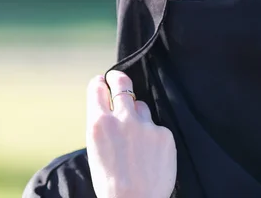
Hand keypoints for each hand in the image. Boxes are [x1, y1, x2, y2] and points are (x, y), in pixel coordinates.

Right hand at [86, 70, 176, 197]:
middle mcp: (122, 118)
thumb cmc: (111, 182)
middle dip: (118, 78)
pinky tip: (149, 155)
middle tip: (117, 78)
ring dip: (137, 116)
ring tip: (135, 140)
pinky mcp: (163, 133)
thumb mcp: (96, 150)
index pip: (97, 89)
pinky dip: (153, 137)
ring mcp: (145, 124)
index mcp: (98, 124)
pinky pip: (156, 127)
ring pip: (141, 107)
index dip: (99, 84)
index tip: (101, 82)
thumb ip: (104, 126)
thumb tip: (111, 108)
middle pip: (122, 83)